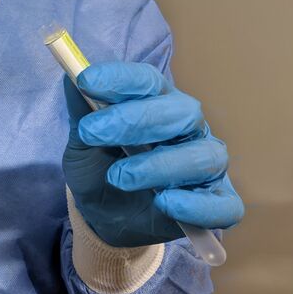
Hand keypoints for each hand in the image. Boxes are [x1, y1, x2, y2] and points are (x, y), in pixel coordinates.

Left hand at [62, 62, 243, 246]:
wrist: (104, 217)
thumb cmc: (99, 169)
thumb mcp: (82, 143)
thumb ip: (81, 111)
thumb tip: (71, 77)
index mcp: (158, 103)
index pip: (149, 81)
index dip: (120, 79)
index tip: (86, 81)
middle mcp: (189, 129)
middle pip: (181, 112)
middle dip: (136, 119)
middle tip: (93, 132)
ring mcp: (206, 166)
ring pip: (202, 156)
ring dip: (158, 165)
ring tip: (119, 177)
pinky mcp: (216, 203)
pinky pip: (221, 204)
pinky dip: (195, 205)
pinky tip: (164, 203)